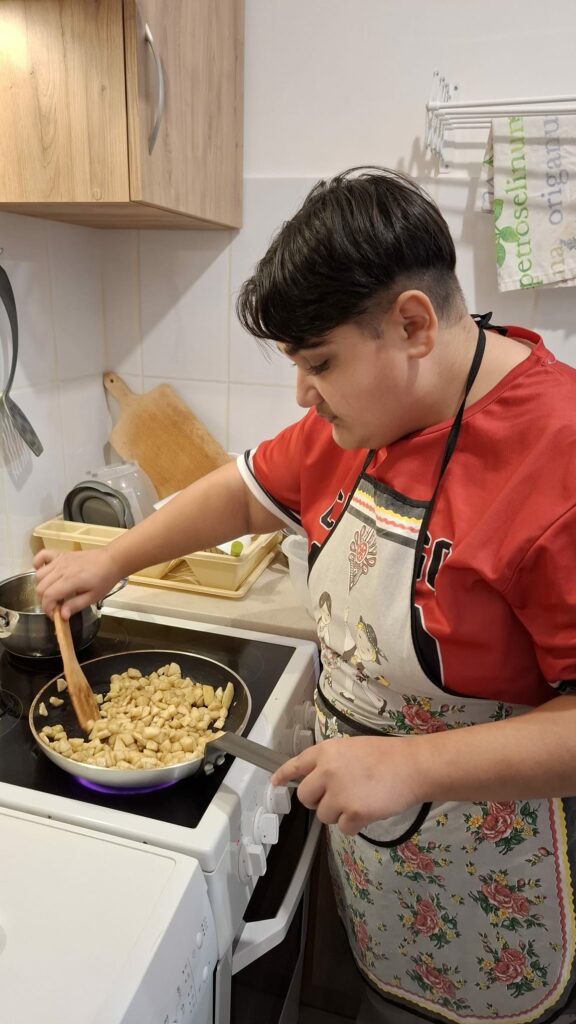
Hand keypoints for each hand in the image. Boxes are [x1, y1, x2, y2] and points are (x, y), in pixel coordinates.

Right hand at [34, 547, 118, 618]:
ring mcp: (59, 560)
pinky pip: (42, 555)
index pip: (48, 596)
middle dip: (44, 600)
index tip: (54, 615)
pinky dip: (38, 564)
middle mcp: (61, 570)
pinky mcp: (60, 554)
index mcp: (70, 581)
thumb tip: (62, 615)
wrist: (111, 560)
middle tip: (56, 605)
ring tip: (53, 592)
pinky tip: (44, 573)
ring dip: (42, 586)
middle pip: (41, 587)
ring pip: (39, 575)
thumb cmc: (104, 580)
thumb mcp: (93, 597)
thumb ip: (76, 605)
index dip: (47, 608)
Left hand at [271, 735, 423, 834]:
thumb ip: (331, 763)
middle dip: (318, 801)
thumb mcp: (352, 749)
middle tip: (337, 798)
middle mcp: (327, 771)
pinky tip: (368, 811)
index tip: (276, 783)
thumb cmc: (386, 755)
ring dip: (338, 814)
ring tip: (359, 801)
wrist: (412, 767)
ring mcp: (339, 793)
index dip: (284, 775)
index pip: (296, 764)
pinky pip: (343, 828)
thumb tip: (318, 782)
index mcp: (326, 752)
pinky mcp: (353, 813)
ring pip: (323, 816)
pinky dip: (354, 824)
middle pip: (305, 797)